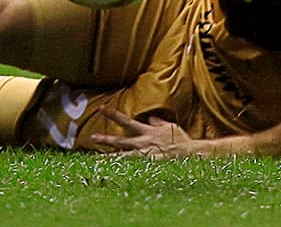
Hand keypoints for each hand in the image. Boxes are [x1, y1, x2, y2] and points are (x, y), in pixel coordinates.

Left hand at [90, 108, 205, 158]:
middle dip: (106, 138)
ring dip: (110, 157)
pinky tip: (114, 172)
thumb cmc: (180, 140)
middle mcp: (143, 144)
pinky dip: (124, 169)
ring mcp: (144, 156)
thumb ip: (157, 122)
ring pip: (123, 157)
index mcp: (146, 132)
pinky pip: (133, 168)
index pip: (126, 120)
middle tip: (91, 137)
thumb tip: (149, 119)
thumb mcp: (169, 127)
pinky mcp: (148, 167)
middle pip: (120, 140)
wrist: (189, 154)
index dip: (113, 114)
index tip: (101, 108)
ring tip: (98, 158)